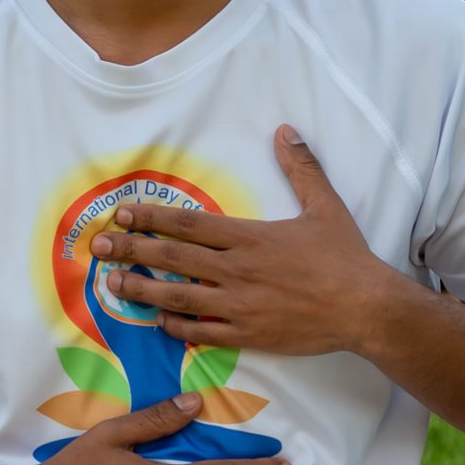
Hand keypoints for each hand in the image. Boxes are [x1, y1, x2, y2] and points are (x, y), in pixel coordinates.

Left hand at [89, 128, 385, 356]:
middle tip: (98, 246)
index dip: (150, 217)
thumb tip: (287, 131)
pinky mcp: (247, 334)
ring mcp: (238, 305)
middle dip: (130, 249)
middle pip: (172, 258)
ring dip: (141, 290)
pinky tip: (157, 322)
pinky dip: (175, 327)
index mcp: (249, 236)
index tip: (122, 212)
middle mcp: (236, 269)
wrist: (366, 308)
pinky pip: (200, 332)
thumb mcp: (325, 207)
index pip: (187, 223)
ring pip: (176, 297)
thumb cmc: (345, 258)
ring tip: (112, 284)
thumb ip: (302, 168)